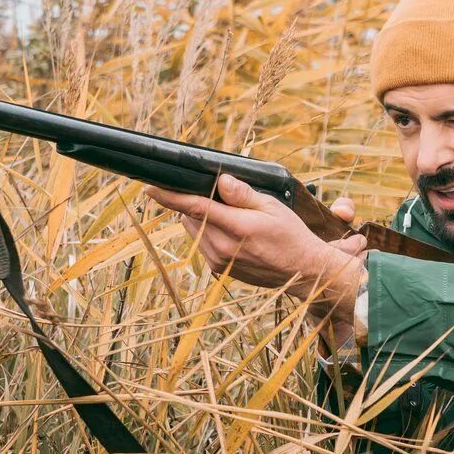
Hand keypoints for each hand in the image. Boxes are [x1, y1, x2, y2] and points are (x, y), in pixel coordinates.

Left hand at [146, 173, 368, 317]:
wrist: (303, 272)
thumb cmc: (291, 236)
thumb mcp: (273, 207)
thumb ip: (244, 194)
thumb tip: (221, 181)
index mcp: (238, 228)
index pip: (195, 207)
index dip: (170, 196)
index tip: (150, 188)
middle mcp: (223, 247)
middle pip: (190, 216)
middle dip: (196, 203)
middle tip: (220, 199)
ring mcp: (219, 261)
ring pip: (193, 230)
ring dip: (202, 218)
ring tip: (230, 217)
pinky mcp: (219, 269)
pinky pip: (202, 244)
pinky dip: (209, 233)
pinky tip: (232, 233)